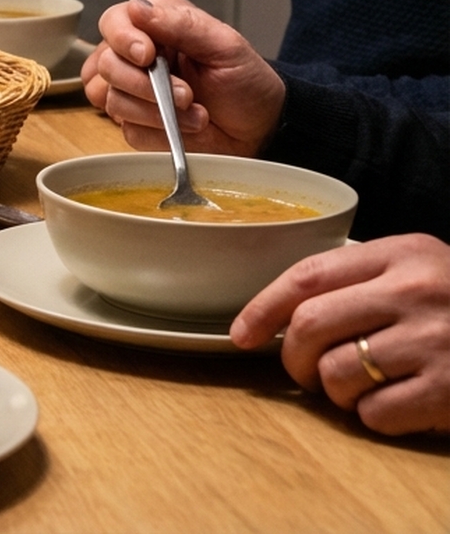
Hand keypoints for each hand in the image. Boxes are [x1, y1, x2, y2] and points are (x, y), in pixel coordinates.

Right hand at [80, 0, 284, 155]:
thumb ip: (181, 24)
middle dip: (143, 84)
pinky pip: (125, 128)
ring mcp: (132, 91)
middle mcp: (137, 56)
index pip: (114, 22)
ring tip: (193, 112)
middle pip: (105, 63)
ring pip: (108, 97)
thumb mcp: (225, 46)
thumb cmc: (247, 84)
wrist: (260, 130)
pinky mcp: (135, 123)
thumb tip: (137, 8)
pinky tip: (183, 127)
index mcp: (157, 25)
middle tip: (184, 94)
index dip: (123, 39)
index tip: (147, 56)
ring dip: (154, 110)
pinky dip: (157, 131)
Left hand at [231, 235, 449, 434]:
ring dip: (334, 391)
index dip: (262, 308)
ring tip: (360, 386)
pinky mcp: (449, 389)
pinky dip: (372, 417)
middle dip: (291, 357)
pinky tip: (396, 404)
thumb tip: (278, 316)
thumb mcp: (421, 268)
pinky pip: (373, 414)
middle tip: (302, 371)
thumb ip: (359, 279)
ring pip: (335, 374)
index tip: (241, 334)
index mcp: (402, 253)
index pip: (308, 276)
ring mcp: (435, 341)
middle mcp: (416, 291)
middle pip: (309, 326)